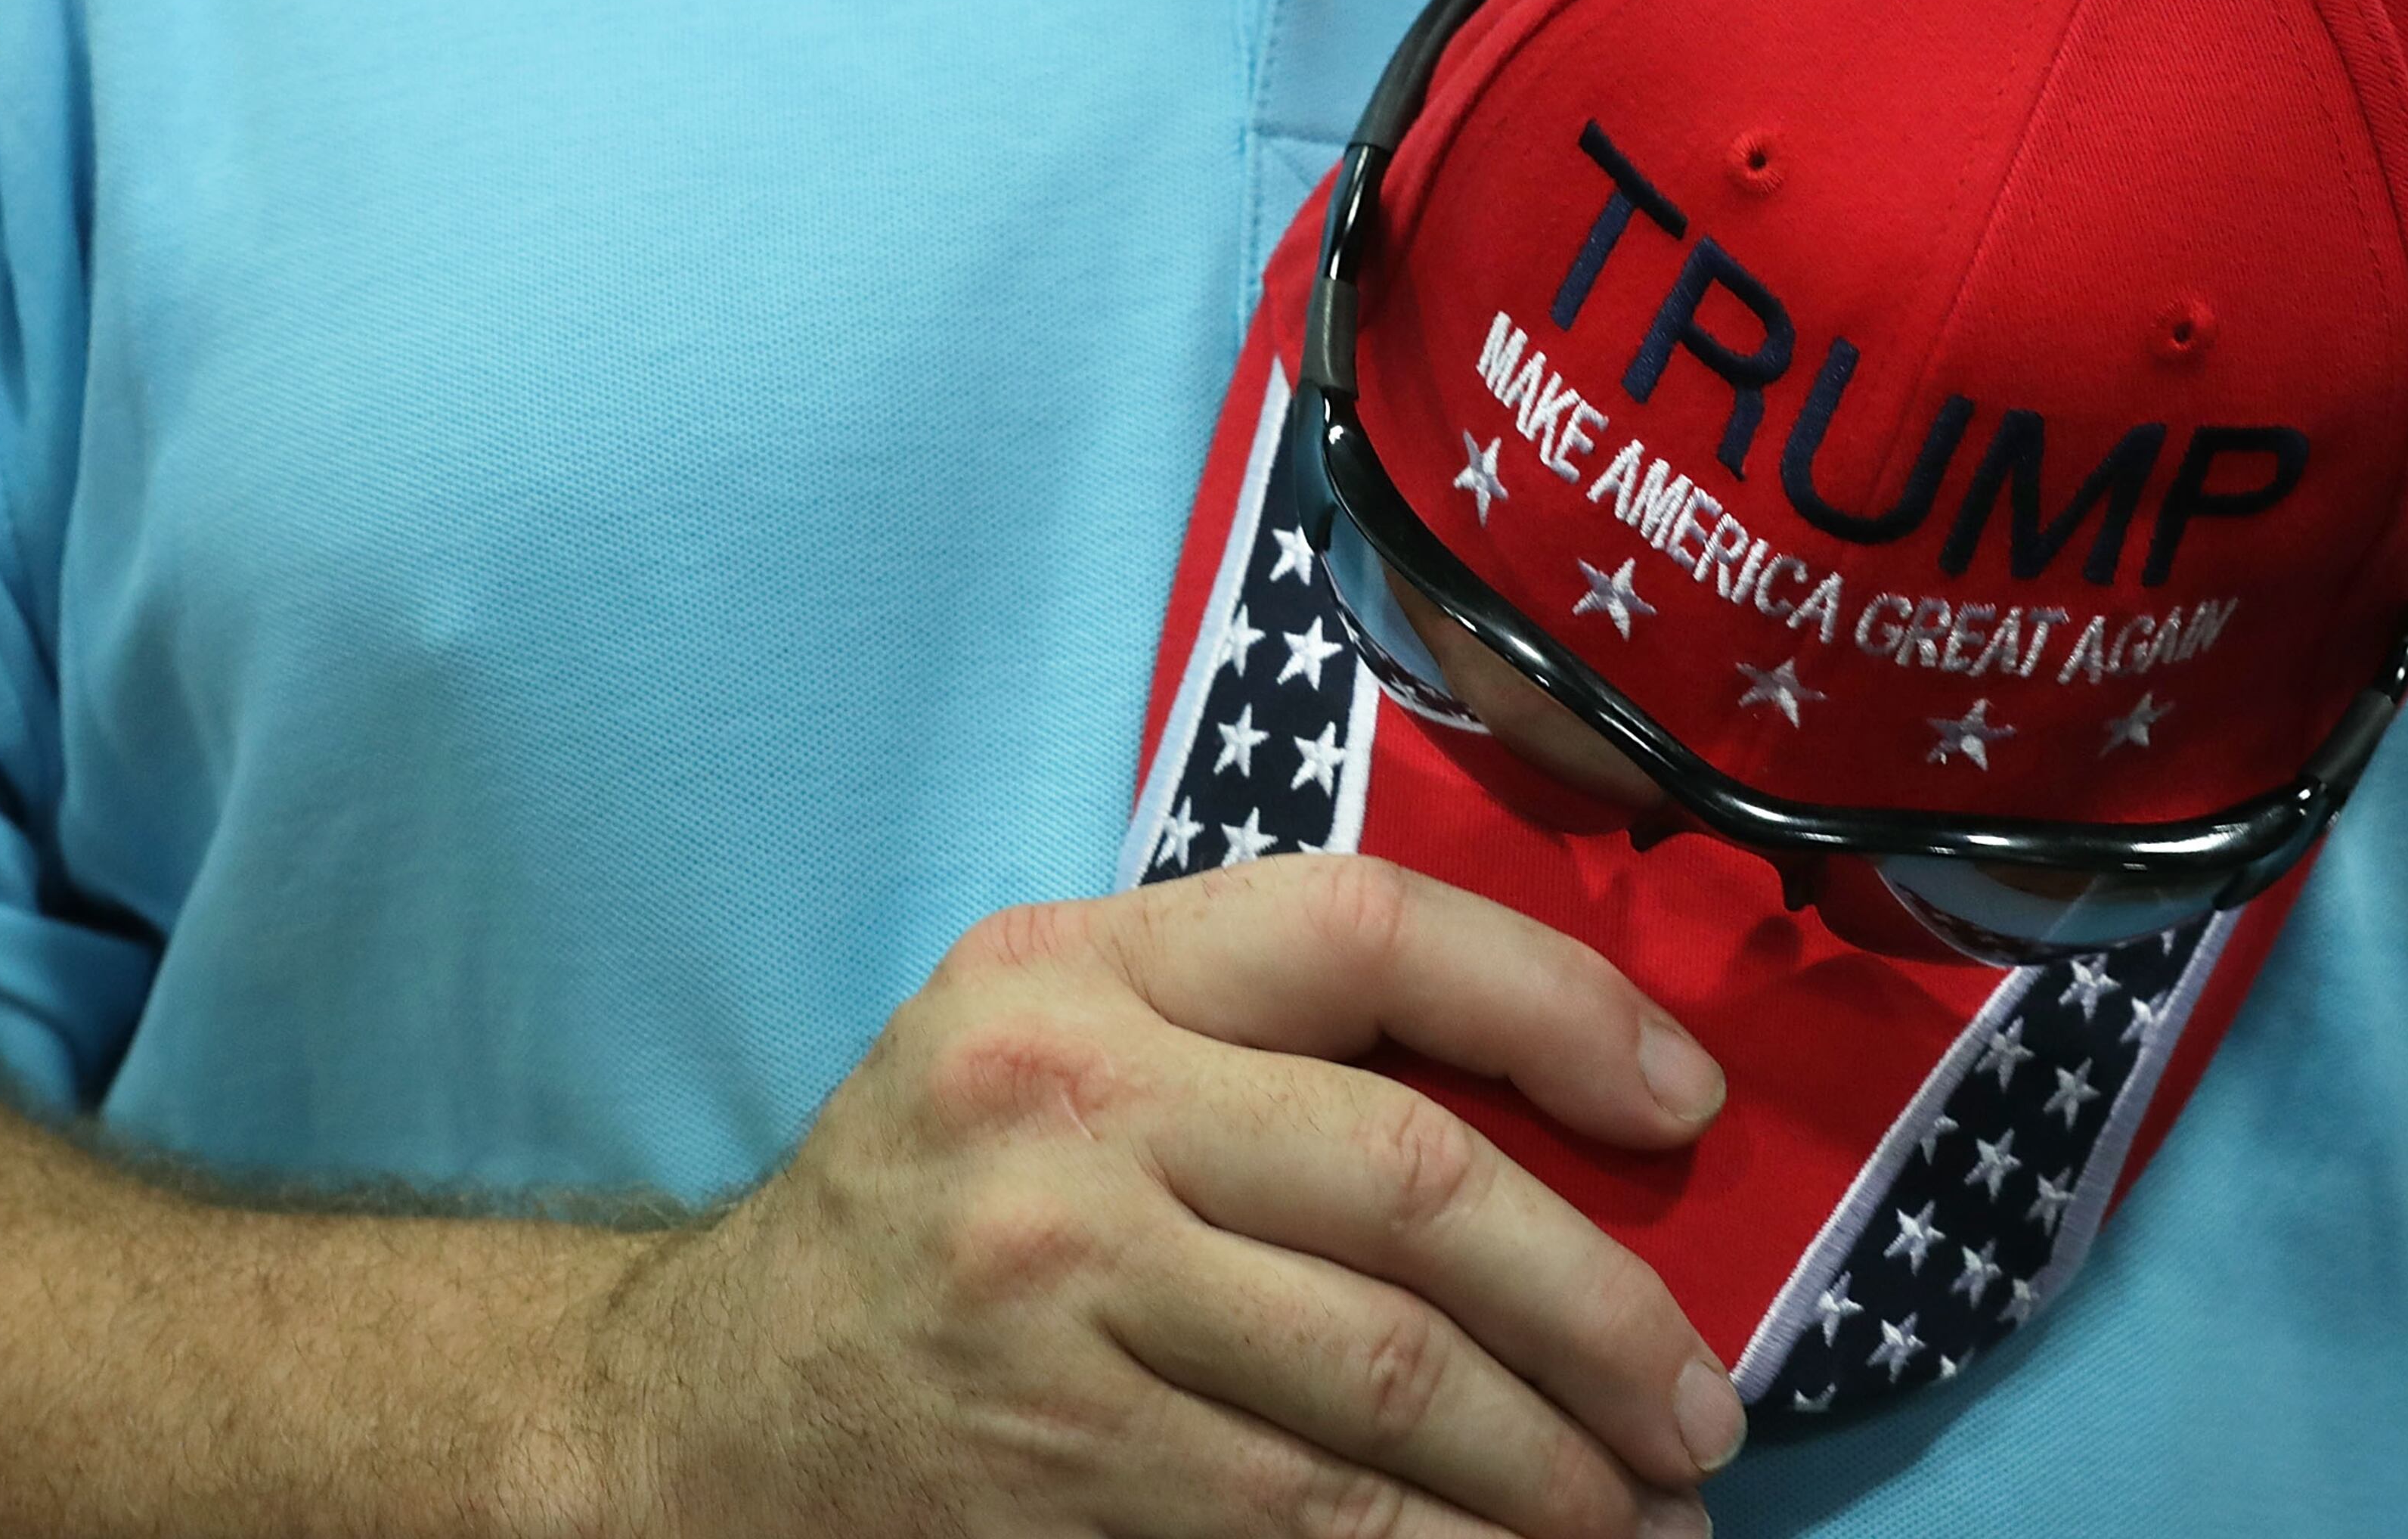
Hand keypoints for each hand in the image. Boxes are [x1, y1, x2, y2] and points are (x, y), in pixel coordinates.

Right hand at [589, 854, 1740, 1538]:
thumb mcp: (1050, 1049)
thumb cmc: (933, 1209)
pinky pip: (1310, 1518)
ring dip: (1557, 1471)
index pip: (1368, 928)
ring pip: (1388, 1378)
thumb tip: (1560, 1119)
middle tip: (1704, 1407)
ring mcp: (1050, 1289)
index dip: (1560, 1005)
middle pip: (1416, 1182)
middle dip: (1604, 1312)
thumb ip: (1251, 1036)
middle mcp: (1062, 1106)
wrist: (703, 1410)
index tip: (1687, 1104)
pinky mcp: (1054, 1461)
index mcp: (1080, 971)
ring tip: (1648, 1517)